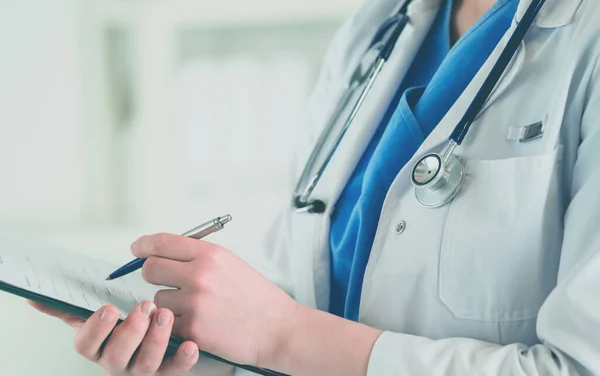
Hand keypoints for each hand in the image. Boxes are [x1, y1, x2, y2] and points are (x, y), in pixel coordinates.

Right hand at [28, 300, 198, 374]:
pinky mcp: (169, 372)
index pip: (86, 345)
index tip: (108, 308)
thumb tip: (35, 298)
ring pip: (146, 363)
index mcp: (99, 346)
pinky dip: (183, 359)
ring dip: (156, 339)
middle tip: (146, 306)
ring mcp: (143, 369)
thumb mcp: (100, 316)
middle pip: (117, 355)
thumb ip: (72, 308)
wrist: (160, 340)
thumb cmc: (128, 324)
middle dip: (131, 330)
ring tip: (165, 315)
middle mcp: (118, 361)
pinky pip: (176, 371)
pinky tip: (190, 344)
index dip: (95, 329)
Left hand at [132, 233, 298, 369]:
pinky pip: (168, 324)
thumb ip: (198, 256)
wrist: (278, 327)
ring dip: (170, 304)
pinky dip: (179, 325)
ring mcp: (194, 304)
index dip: (144, 245)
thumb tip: (161, 253)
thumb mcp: (231, 263)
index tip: (136, 248)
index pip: (162, 243)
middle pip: (150, 269)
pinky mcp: (192, 330)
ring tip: (198, 308)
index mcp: (210, 255)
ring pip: (157, 299)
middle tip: (166, 281)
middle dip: (153, 274)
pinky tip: (203, 323)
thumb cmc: (256, 296)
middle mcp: (199, 276)